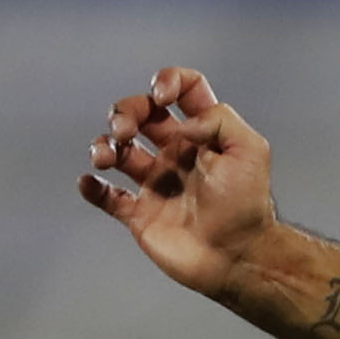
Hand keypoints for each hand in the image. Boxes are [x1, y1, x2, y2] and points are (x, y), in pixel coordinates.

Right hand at [81, 65, 281, 296]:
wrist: (236, 257)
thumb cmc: (247, 206)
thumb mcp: (250, 150)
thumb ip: (219, 121)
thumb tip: (183, 122)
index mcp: (202, 134)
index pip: (184, 90)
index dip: (169, 81)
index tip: (162, 97)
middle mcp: (176, 153)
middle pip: (140, 114)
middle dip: (124, 112)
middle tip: (124, 131)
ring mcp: (156, 184)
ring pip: (118, 152)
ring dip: (103, 145)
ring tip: (104, 157)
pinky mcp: (140, 215)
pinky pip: (108, 197)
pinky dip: (93, 188)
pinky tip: (89, 182)